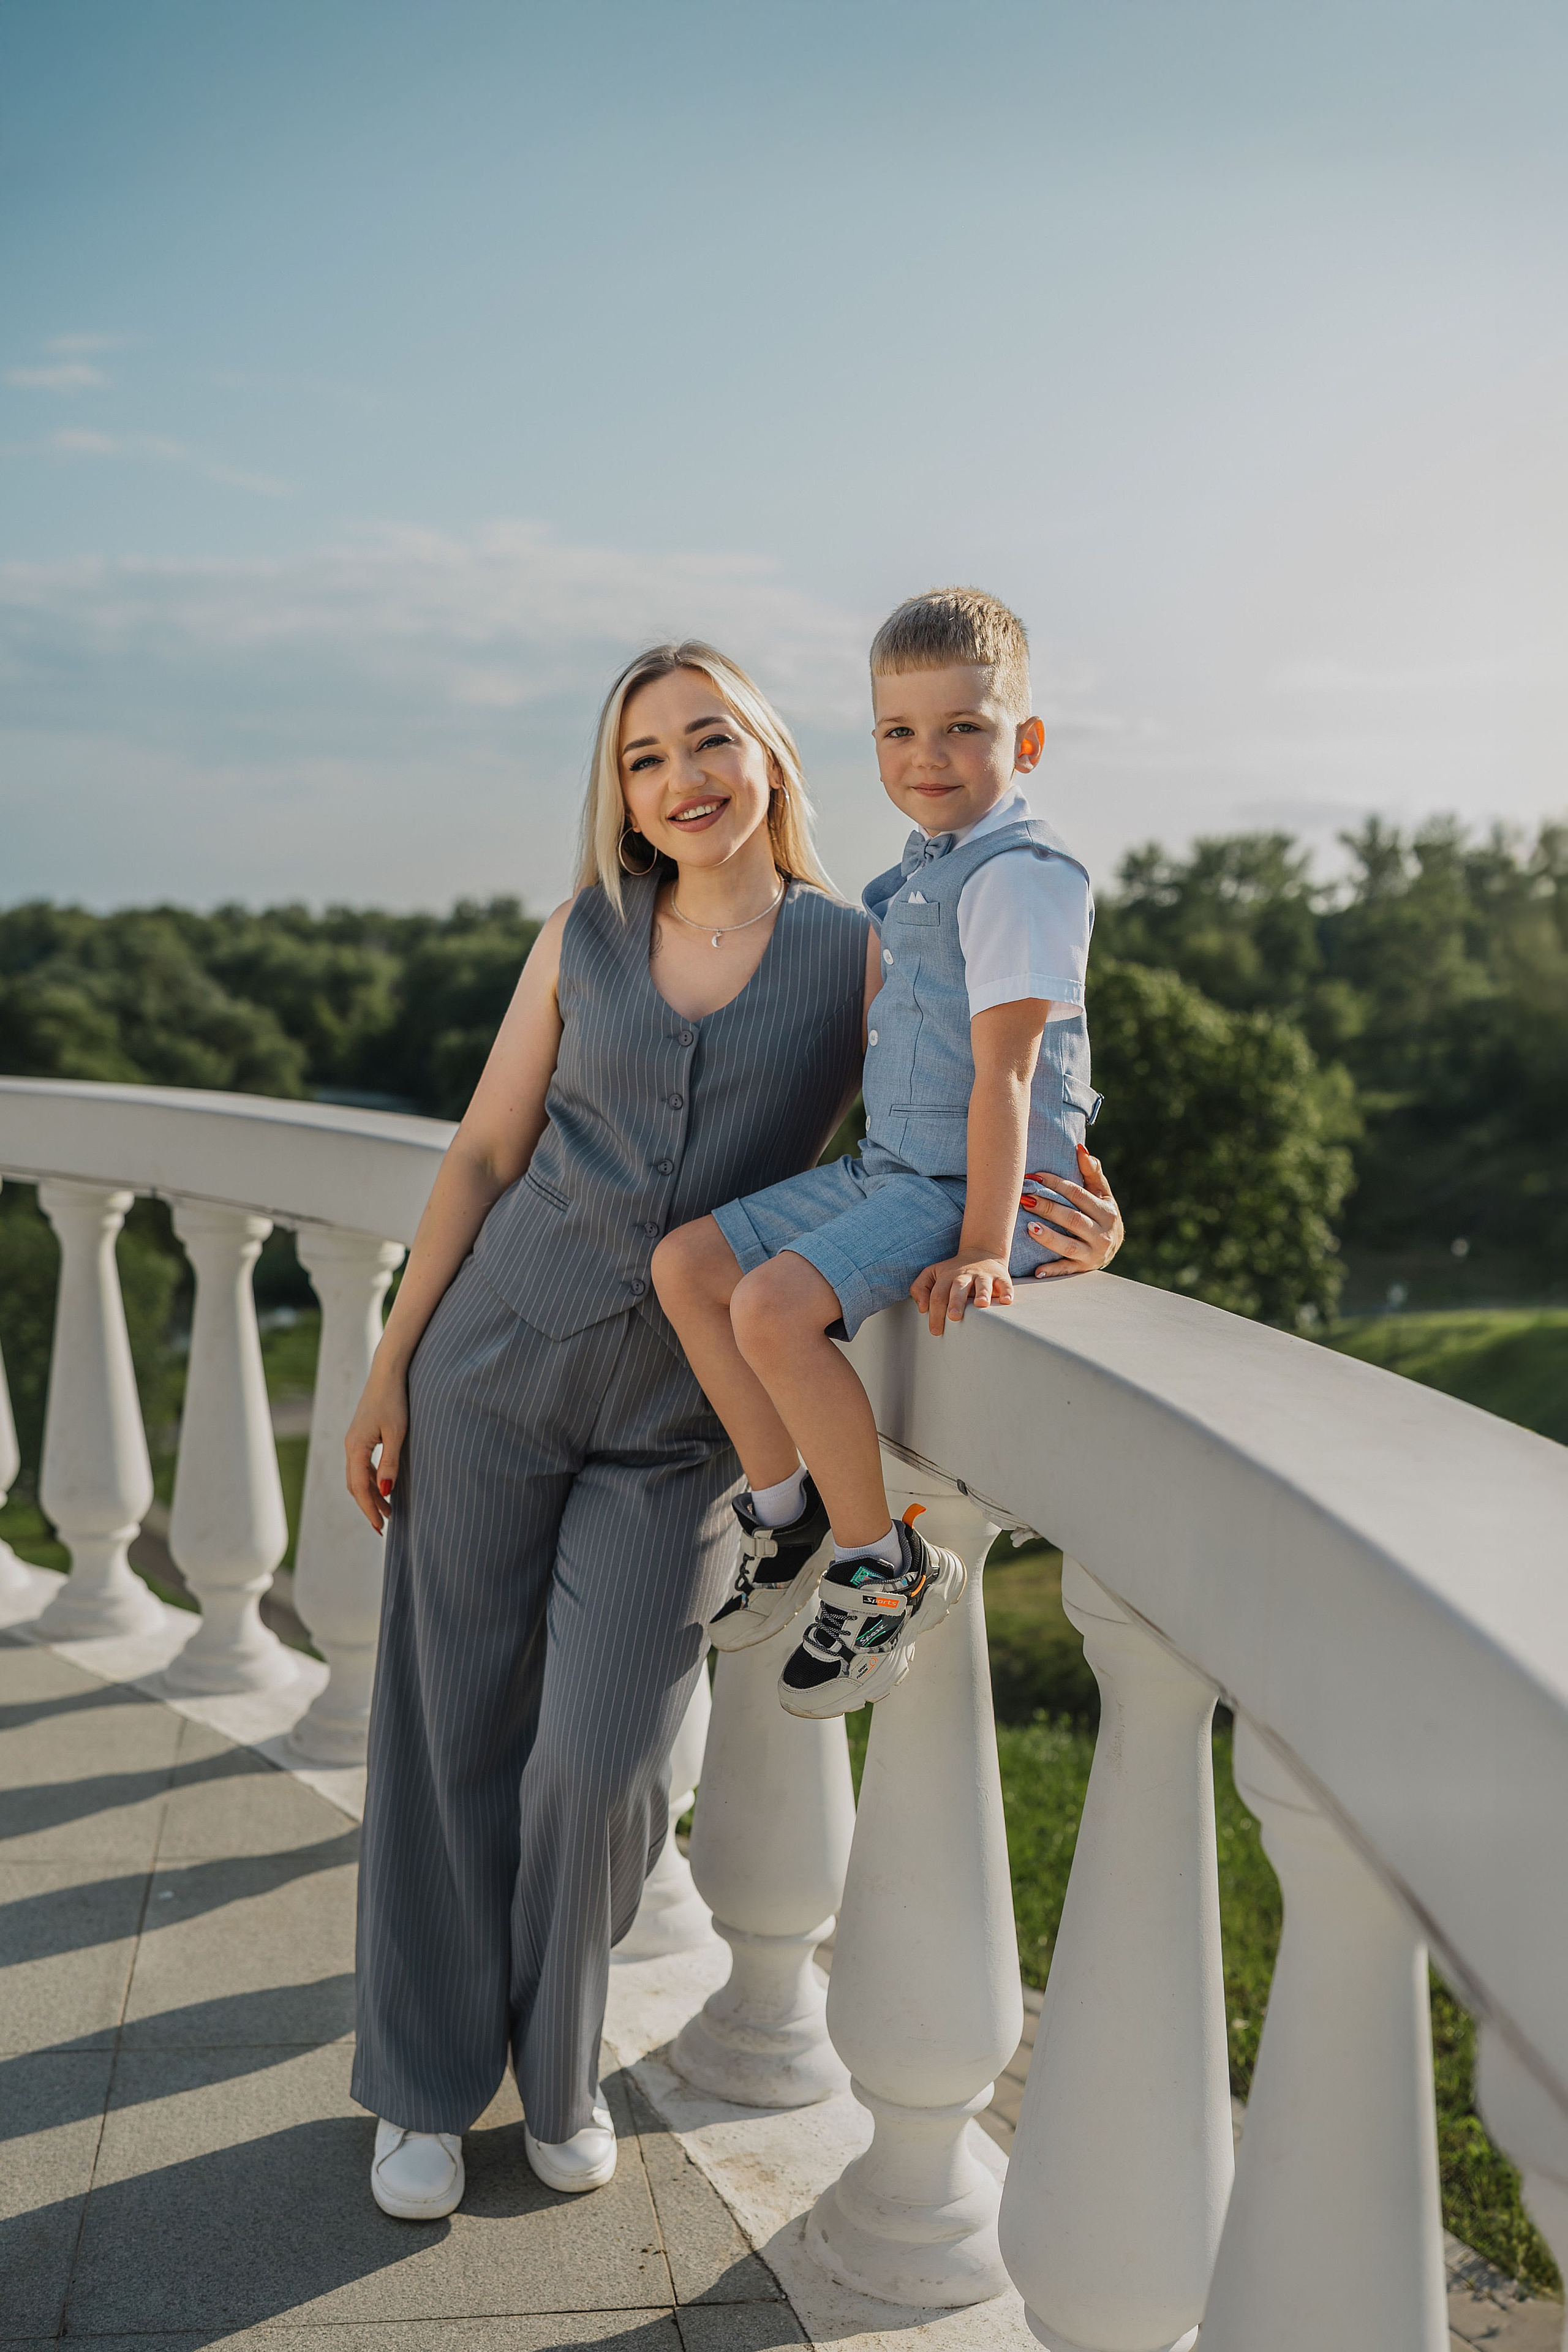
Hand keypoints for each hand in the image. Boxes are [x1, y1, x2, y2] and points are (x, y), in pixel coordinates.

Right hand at [345, 1358, 408, 1534]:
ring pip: (358, 1476)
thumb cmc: (394, 1401)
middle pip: (355, 1485)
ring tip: (388, 1510)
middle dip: (369, 1506)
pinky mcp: (360, 1436)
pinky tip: (383, 1486)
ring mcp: (353, 1441)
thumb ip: (390, 1463)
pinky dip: (371, 1479)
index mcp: (355, 1448)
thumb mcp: (397, 1434)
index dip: (369, 1509)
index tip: (380, 1527)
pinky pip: (362, 1465)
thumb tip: (385, 1492)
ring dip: (371, 1493)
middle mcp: (350, 1446)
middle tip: (384, 1526)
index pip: (359, 1488)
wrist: (387, 1373)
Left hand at [910, 1252, 1013, 1336]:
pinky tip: (1006, 1300)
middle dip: (955, 1302)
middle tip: (954, 1317)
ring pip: (982, 1284)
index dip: (935, 1313)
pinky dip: (1006, 1291)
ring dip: (982, 1294)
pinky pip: (1004, 1283)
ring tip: (981, 1305)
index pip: (937, 1295)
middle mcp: (965, 1276)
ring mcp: (983, 1276)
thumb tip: (922, 1308)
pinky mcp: (1000, 1277)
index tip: (935, 1331)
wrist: (981, 1253)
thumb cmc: (953, 1272)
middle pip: (958, 1288)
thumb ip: (920, 1288)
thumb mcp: (932, 1274)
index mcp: (946, 1277)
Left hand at [1021, 1142, 1123, 1277]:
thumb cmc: (1102, 1213)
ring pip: (1068, 1246)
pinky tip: (1036, 1270)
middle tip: (1024, 1198)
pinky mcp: (1082, 1269)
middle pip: (1072, 1219)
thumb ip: (1092, 1172)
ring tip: (1029, 1227)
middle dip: (1048, 1208)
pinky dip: (1052, 1270)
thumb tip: (1081, 1150)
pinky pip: (1066, 1270)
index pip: (1078, 1195)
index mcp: (1106, 1212)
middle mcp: (1102, 1234)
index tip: (1034, 1177)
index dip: (1056, 1185)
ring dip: (1048, 1237)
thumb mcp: (1102, 1193)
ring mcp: (1092, 1254)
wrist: (1112, 1246)